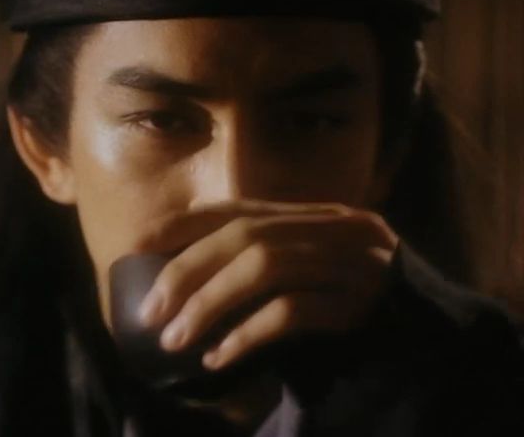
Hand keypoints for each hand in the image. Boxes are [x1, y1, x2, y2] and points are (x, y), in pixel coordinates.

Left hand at [134, 200, 398, 370]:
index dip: (183, 223)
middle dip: (186, 271)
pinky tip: (219, 357)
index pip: (236, 208)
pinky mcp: (362, 302)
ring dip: (210, 304)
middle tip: (149, 312)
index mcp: (310, 214)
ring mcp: (350, 260)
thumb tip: (182, 269)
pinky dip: (247, 334)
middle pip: (243, 236)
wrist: (425, 332)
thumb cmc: (348, 302)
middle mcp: (331, 226)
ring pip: (264, 268)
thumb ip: (259, 259)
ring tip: (173, 340)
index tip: (138, 245)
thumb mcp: (303, 269)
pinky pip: (293, 312)